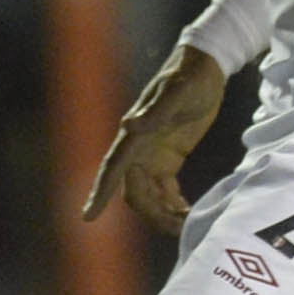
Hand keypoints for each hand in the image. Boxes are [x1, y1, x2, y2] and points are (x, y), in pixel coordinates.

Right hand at [82, 44, 228, 232]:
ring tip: (188, 222)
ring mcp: (153, 155)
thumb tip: (128, 126)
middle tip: (179, 228)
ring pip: (149, 194)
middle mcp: (139, 149)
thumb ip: (154, 111)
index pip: (112, 168)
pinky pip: (165, 189)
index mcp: (135, 135)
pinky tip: (187, 212)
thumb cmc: (189, 77)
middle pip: (135, 191)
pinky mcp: (169, 158)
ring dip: (164, 211)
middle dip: (152, 213)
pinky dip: (173, 203)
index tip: (88, 217)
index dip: (99, 192)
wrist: (205, 67)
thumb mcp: (177, 93)